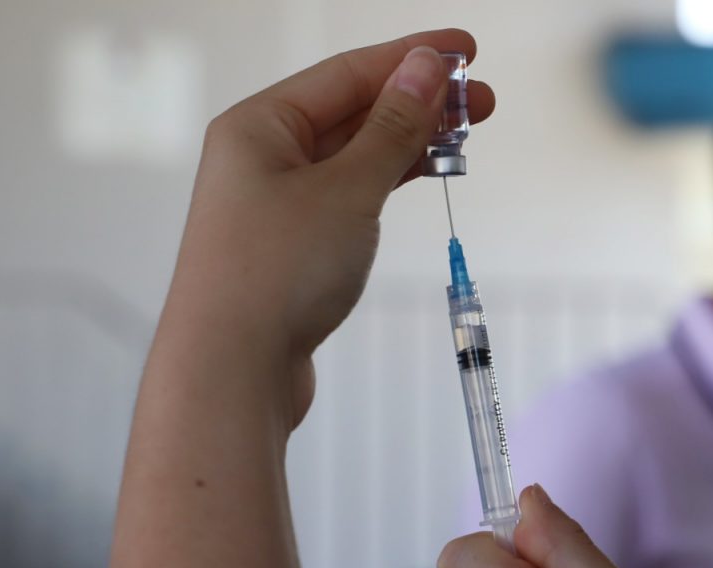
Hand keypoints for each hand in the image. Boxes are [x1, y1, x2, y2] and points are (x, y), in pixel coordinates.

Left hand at [97, 30, 492, 567]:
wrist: (232, 372)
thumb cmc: (274, 276)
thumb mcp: (348, 189)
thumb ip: (392, 127)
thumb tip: (425, 68)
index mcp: (260, 125)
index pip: (349, 73)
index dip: (413, 57)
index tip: (467, 49)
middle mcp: (262, 157)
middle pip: (352, 112)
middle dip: (418, 104)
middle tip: (480, 102)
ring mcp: (275, 203)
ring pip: (353, 156)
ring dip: (406, 144)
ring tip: (461, 140)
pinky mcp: (291, 246)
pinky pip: (347, 195)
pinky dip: (385, 183)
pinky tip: (417, 176)